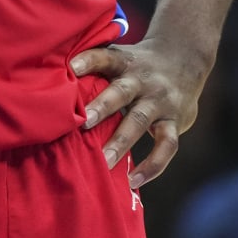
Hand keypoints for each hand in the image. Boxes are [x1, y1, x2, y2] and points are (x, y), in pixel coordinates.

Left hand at [71, 39, 207, 187]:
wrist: (186, 58)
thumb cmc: (138, 64)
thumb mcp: (121, 57)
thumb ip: (96, 68)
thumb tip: (51, 80)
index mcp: (125, 62)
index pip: (106, 58)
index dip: (89, 60)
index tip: (71, 68)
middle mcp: (143, 80)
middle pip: (122, 91)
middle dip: (103, 106)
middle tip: (83, 122)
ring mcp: (160, 101)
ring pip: (141, 120)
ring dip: (121, 141)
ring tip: (103, 161)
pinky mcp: (175, 121)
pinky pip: (167, 146)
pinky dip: (153, 165)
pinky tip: (133, 180)